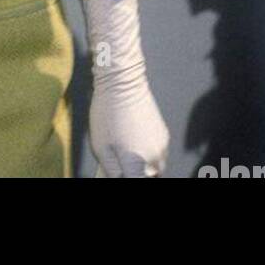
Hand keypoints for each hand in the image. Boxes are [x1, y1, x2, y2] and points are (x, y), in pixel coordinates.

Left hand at [81, 0, 168, 176]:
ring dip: (144, 165)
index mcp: (138, 164)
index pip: (136, 182)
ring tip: (126, 149)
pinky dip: (148, 152)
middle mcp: (155, 158)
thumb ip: (111, 169)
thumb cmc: (106, 113)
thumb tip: (118, 177)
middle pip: (148, 176)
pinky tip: (133, 138)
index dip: (126, 178)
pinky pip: (158, 152)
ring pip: (156, 166)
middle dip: (136, 173)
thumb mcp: (100, 145)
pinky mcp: (164, 134)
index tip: (119, 172)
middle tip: (121, 163)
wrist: (122, 82)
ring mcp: (162, 146)